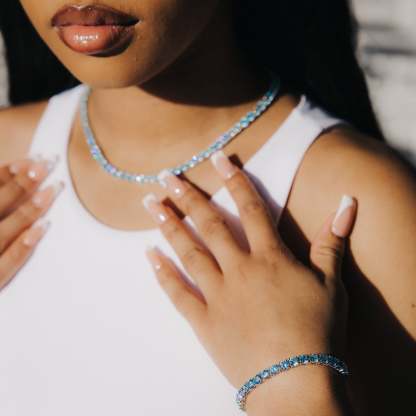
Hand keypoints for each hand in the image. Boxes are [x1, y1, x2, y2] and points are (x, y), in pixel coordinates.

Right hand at [0, 155, 63, 290]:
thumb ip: (2, 208)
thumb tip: (14, 183)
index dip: (9, 172)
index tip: (33, 158)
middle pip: (0, 201)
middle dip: (26, 180)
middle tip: (50, 162)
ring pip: (8, 227)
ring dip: (32, 206)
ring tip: (54, 188)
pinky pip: (9, 261)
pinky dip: (26, 243)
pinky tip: (45, 226)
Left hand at [143, 151, 356, 392]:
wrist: (295, 383)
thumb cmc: (318, 332)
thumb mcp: (332, 284)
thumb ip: (333, 241)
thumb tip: (348, 202)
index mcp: (269, 258)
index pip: (250, 208)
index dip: (234, 180)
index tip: (217, 158)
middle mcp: (239, 269)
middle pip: (210, 224)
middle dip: (187, 197)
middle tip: (165, 176)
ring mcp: (218, 295)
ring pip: (188, 252)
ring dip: (168, 226)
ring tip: (150, 204)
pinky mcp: (204, 321)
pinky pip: (178, 293)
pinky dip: (162, 273)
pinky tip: (148, 255)